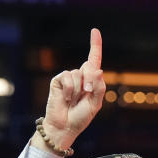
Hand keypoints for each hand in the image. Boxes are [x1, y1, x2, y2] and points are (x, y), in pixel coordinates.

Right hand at [34, 28, 106, 153]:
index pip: (93, 60)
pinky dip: (69, 89)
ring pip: (78, 73)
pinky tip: (65, 98)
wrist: (65, 126)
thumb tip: (98, 69)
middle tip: (86, 95)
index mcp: (91, 81)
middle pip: (89, 67)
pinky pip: (67, 77)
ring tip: (73, 100)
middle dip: (91, 81)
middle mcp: (80, 77)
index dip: (95, 45)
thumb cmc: (81, 117)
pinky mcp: (58, 80)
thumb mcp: (95, 103)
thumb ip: (99, 86)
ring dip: (78, 89)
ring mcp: (68, 78)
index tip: (95, 31)